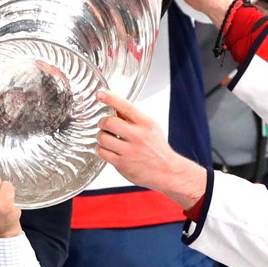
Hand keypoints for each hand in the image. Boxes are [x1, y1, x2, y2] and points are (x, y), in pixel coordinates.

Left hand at [96, 90, 203, 208]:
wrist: (167, 171)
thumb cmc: (158, 149)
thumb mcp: (151, 128)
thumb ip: (133, 119)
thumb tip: (116, 108)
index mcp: (145, 124)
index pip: (124, 106)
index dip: (110, 98)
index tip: (100, 94)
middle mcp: (138, 136)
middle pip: (108, 122)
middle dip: (102, 122)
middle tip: (104, 125)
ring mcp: (129, 151)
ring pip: (102, 138)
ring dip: (100, 137)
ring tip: (106, 139)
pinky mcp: (122, 164)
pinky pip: (102, 153)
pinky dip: (100, 149)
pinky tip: (106, 149)